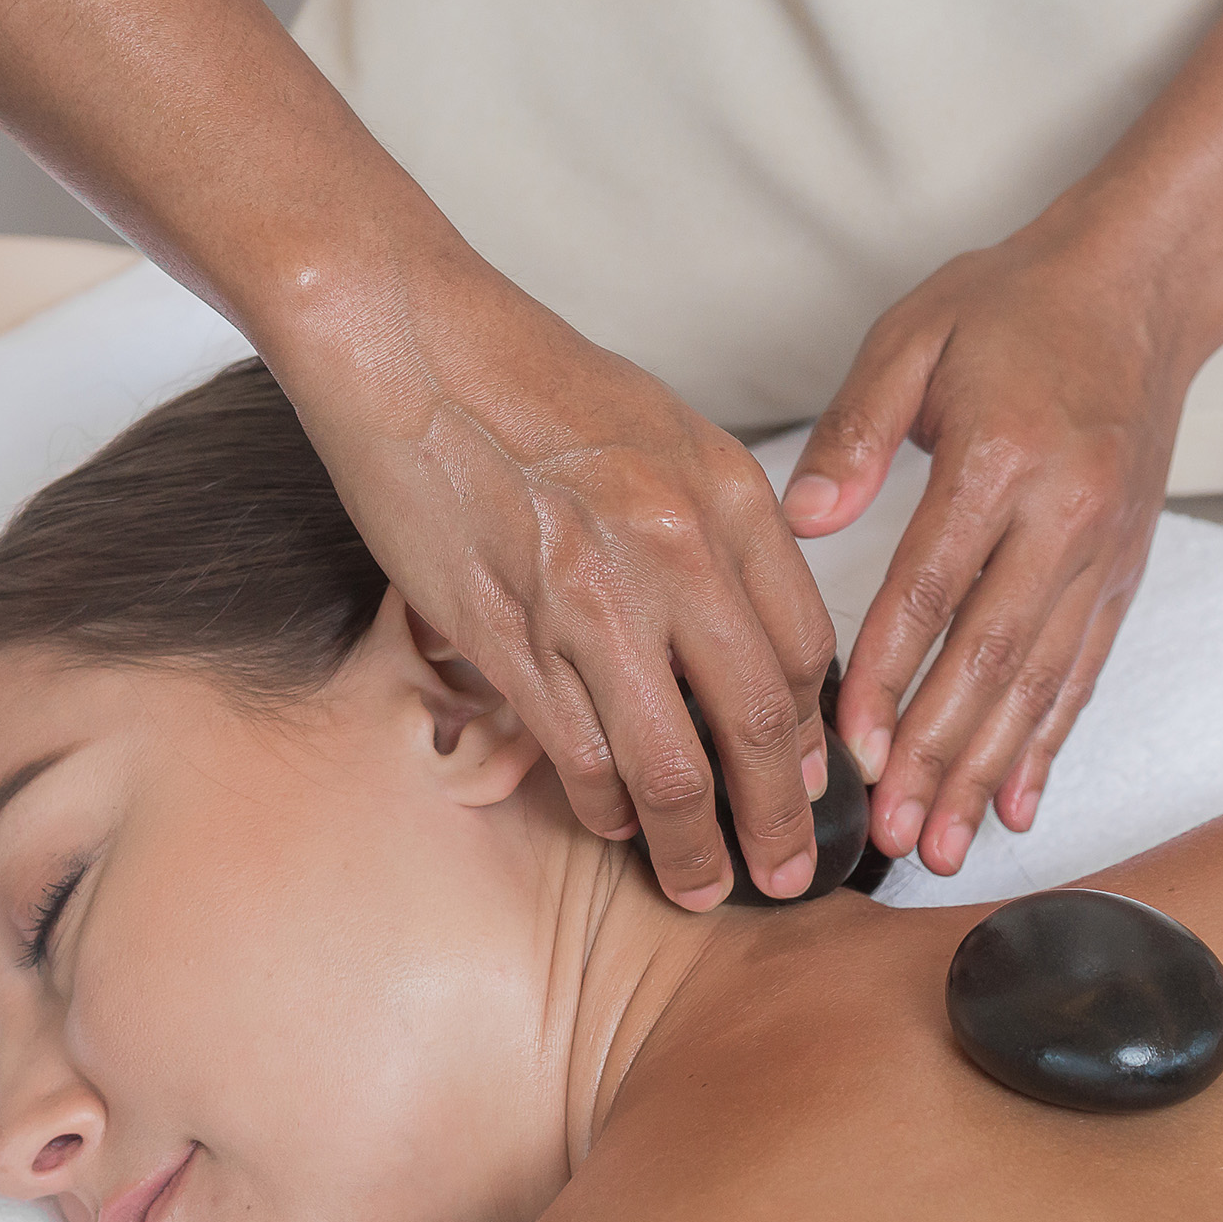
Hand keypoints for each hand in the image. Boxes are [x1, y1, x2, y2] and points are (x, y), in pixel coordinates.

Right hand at [268, 273, 844, 911]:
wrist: (408, 340)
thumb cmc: (532, 381)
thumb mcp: (671, 436)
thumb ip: (725, 534)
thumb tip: (755, 640)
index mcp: (726, 499)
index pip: (805, 652)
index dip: (814, 737)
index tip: (814, 780)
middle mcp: (672, 554)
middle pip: (757, 728)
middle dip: (781, 821)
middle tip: (786, 871)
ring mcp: (587, 603)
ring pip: (668, 769)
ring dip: (691, 846)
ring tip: (699, 881)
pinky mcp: (505, 636)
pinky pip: (577, 755)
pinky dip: (603, 805)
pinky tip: (614, 821)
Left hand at [784, 222, 1197, 876]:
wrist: (1140, 290)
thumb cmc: (1014, 306)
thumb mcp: (914, 336)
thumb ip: (856, 429)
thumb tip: (802, 518)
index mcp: (1003, 458)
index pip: (934, 588)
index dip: (891, 674)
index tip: (850, 746)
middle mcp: (1066, 516)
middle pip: (994, 659)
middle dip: (941, 756)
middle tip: (895, 831)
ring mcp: (1105, 553)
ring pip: (1042, 684)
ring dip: (992, 773)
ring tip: (947, 845)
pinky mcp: (1125, 574)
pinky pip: (1084, 675)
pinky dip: (1050, 746)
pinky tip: (1020, 805)